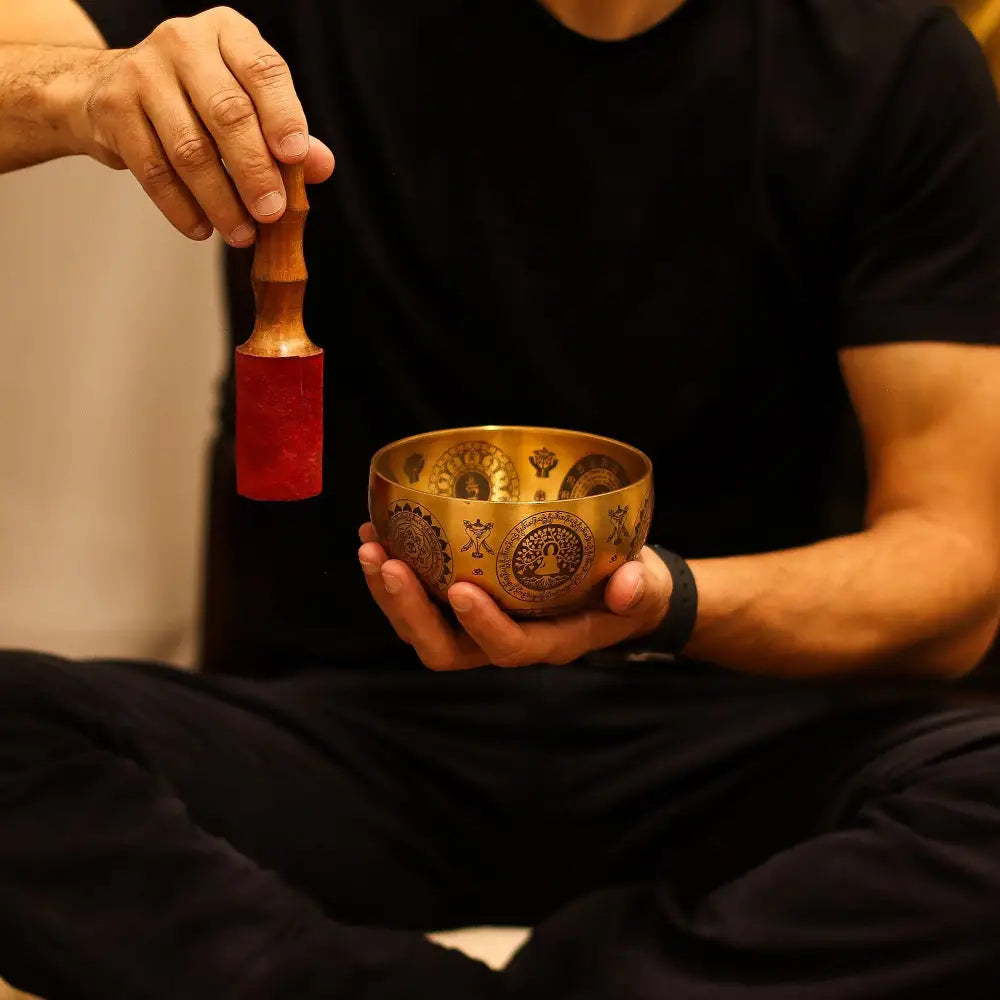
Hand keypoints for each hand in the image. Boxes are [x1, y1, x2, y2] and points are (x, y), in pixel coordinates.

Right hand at [66, 7, 335, 244]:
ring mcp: (142, 72)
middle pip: (227, 113)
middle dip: (254, 171)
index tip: (296, 159)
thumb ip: (286, 133)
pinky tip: (202, 228)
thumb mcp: (248, 102)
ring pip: (190, 148)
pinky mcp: (114, 110)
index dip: (283, 116)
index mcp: (228, 33)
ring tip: (242, 234)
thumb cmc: (197, 98)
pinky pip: (154, 170)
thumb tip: (322, 165)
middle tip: (272, 213)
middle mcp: (183, 42)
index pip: (263, 70)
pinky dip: (182, 207)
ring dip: (221, 201)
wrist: (110, 87)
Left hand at [358, 523, 672, 669]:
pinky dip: (395, 570)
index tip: (462, 590)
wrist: (616, 592)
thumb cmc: (627, 590)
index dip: (483, 626)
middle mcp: (504, 639)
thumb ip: (639, 589)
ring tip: (370, 544)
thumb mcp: (644, 589)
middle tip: (387, 562)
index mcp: (549, 641)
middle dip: (410, 610)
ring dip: (389, 592)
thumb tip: (627, 585)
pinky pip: (422, 598)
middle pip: (445, 648)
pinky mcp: (466, 603)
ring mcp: (479, 624)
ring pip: (423, 627)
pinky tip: (379, 533)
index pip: (509, 648)